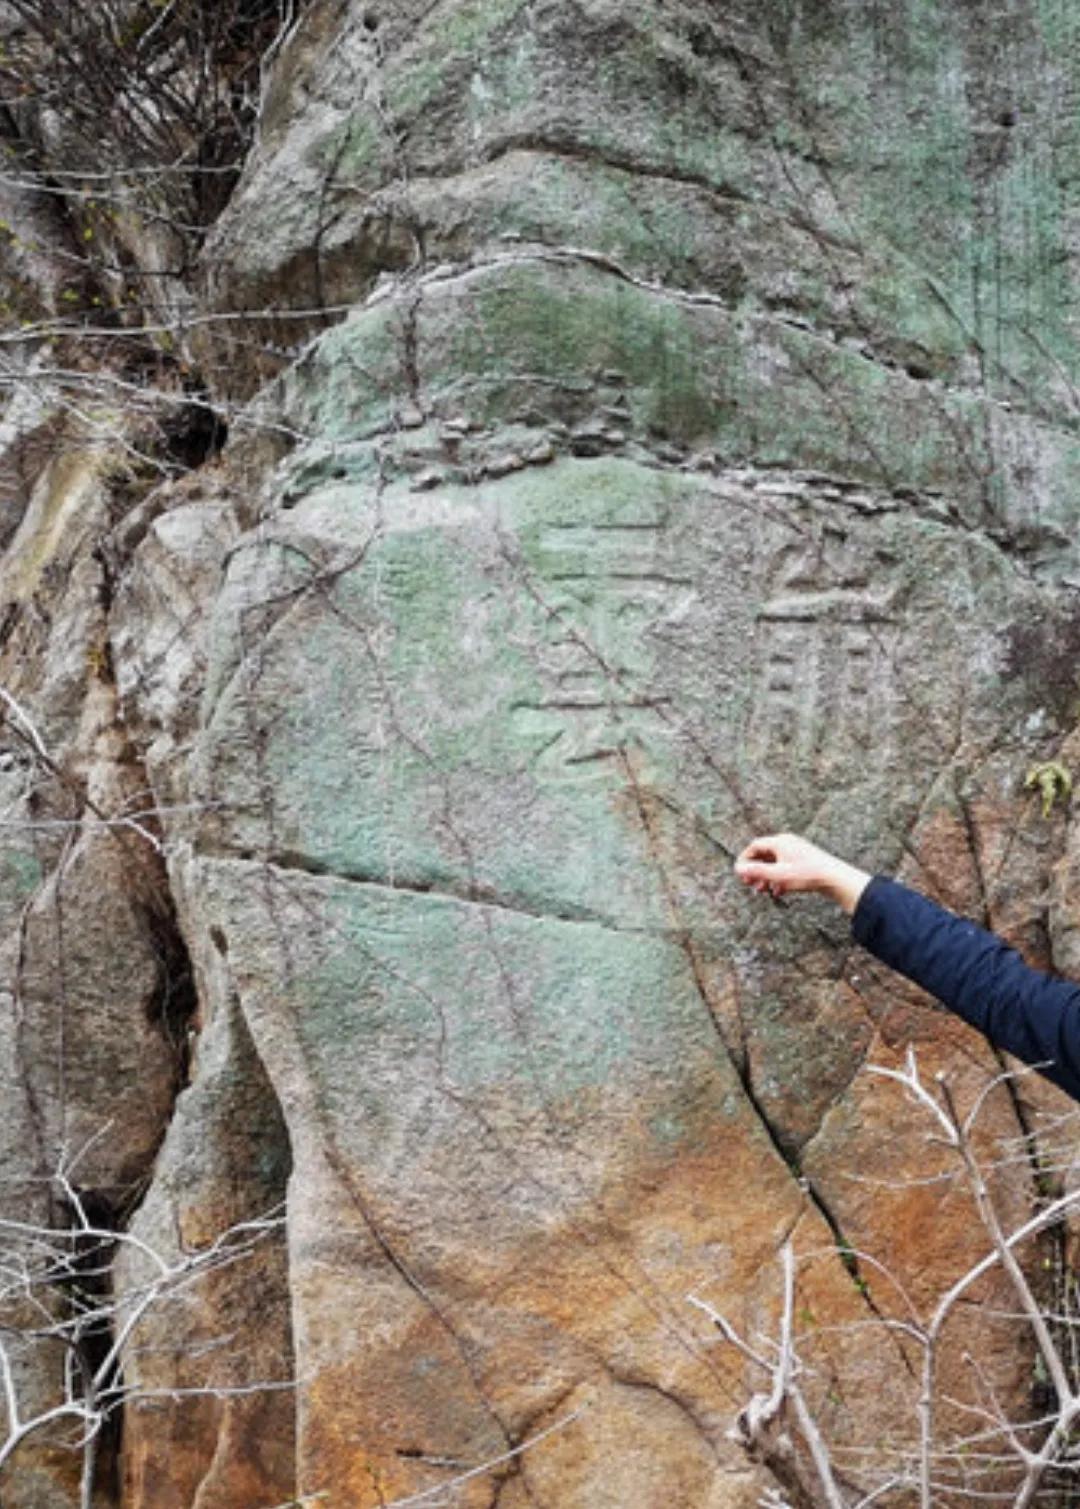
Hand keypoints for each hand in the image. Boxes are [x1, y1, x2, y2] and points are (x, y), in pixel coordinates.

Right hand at [734, 833, 870, 914]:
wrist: (834, 878)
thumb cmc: (807, 874)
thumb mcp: (777, 875)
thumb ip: (756, 872)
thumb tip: (738, 869)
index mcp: (780, 842)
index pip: (755, 846)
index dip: (745, 859)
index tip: (740, 871)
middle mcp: (787, 843)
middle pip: (764, 855)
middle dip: (756, 870)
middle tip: (749, 883)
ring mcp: (796, 851)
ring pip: (775, 862)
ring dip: (767, 876)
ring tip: (763, 889)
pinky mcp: (804, 860)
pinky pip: (785, 866)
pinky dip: (779, 877)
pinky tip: (778, 891)